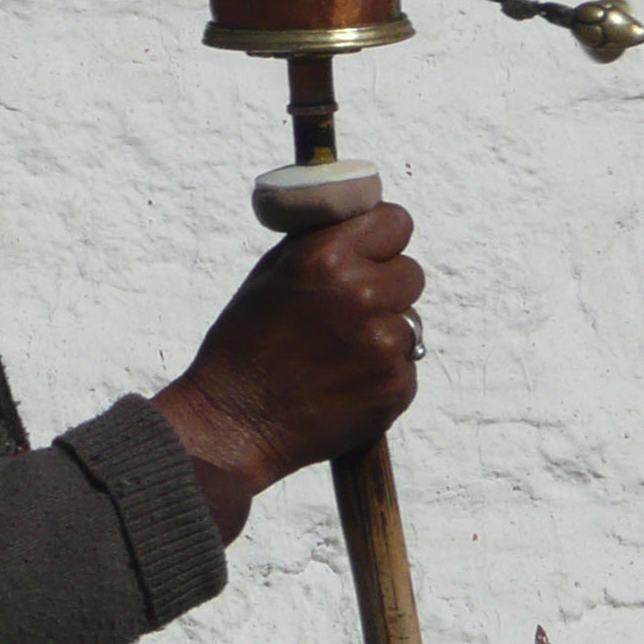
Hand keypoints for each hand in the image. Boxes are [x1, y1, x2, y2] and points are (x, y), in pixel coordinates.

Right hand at [152, 204, 425, 543]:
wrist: (233, 422)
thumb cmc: (242, 345)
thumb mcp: (269, 276)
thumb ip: (320, 245)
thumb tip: (360, 221)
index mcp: (325, 257)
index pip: (396, 221)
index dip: (382, 238)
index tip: (371, 252)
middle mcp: (361, 294)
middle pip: (411, 272)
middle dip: (385, 287)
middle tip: (346, 312)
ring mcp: (384, 343)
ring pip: (408, 322)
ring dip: (381, 332)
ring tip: (334, 354)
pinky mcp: (396, 384)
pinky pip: (404, 364)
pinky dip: (380, 372)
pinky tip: (341, 382)